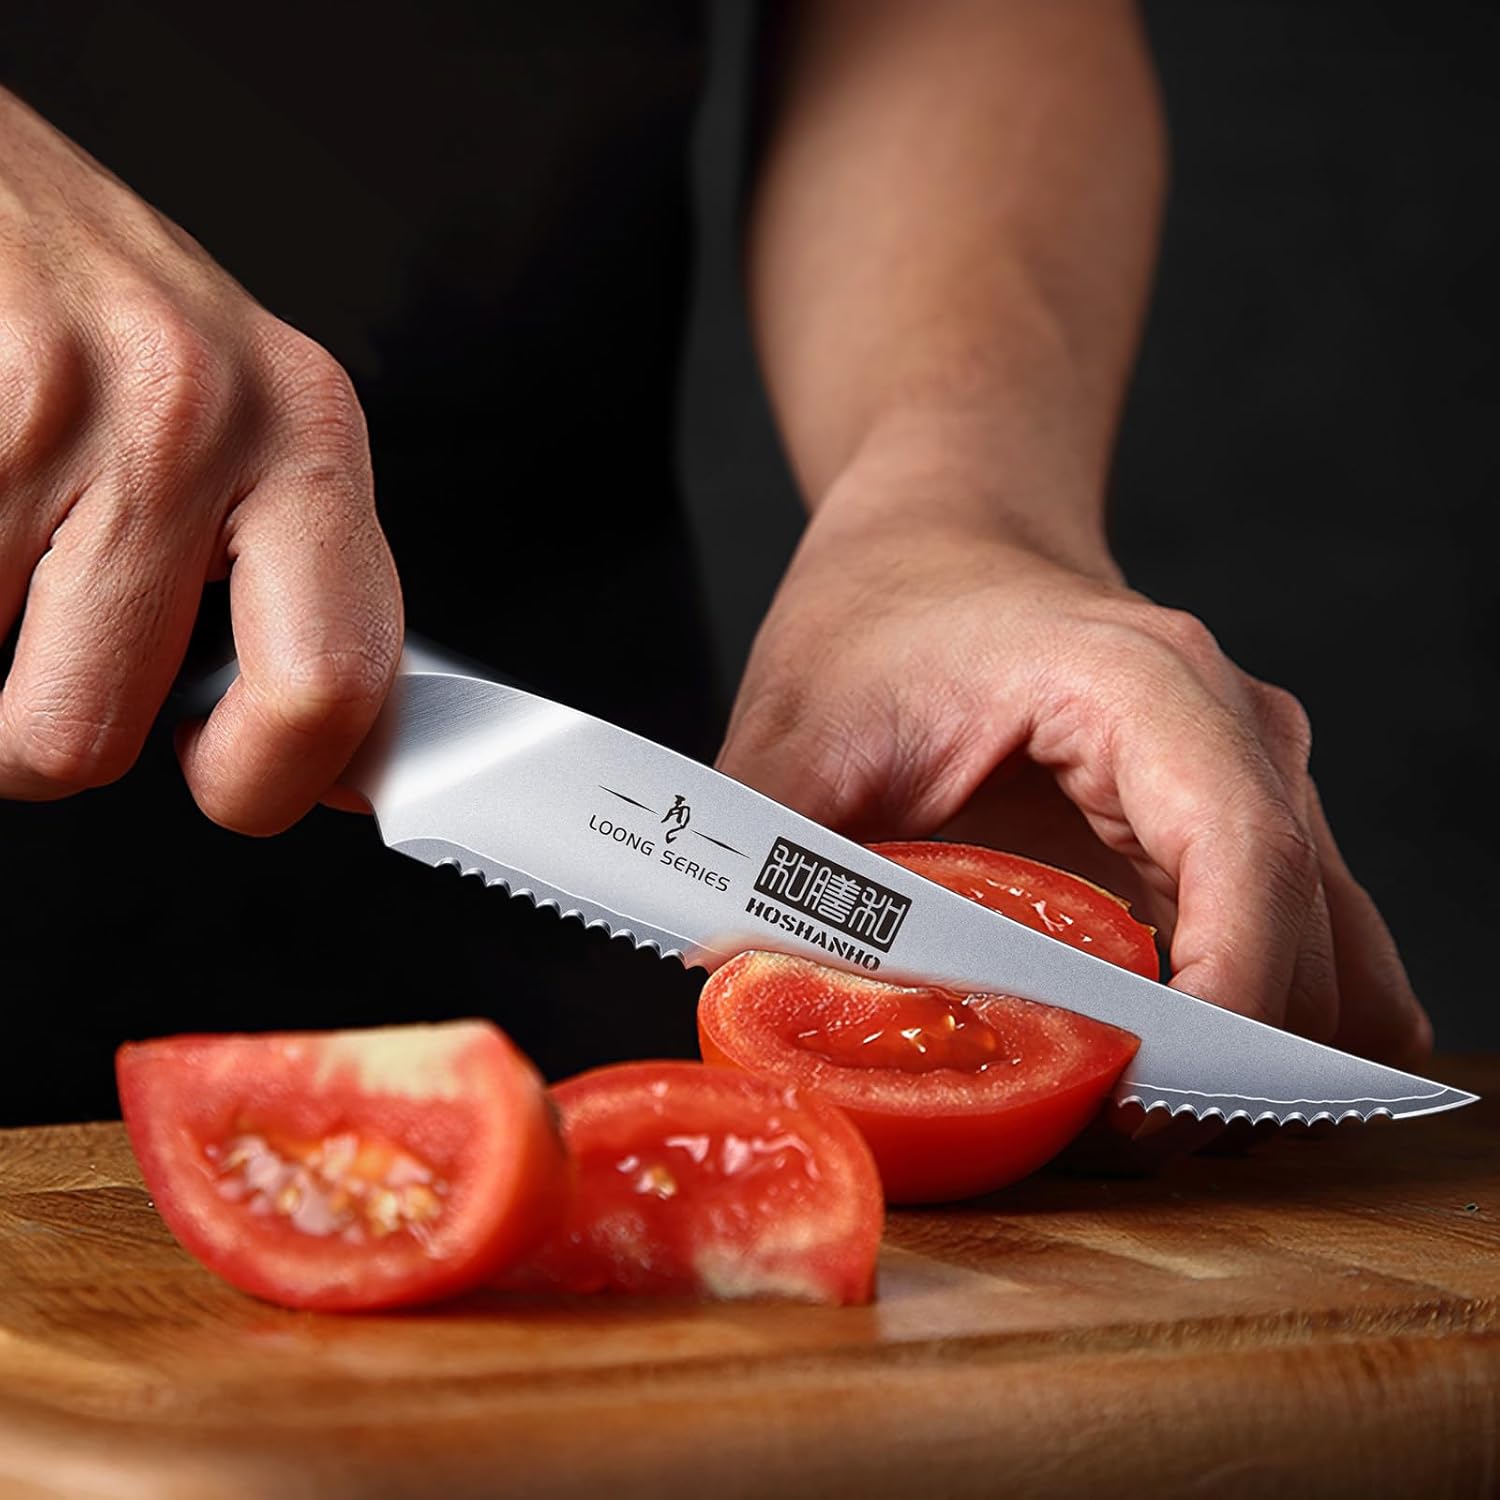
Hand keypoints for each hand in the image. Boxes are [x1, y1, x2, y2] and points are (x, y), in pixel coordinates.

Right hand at [0, 89, 400, 832]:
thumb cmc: (96, 314)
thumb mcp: (241, 431)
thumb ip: (288, 588)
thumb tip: (339, 764)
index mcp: (308, 438)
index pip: (336, 685)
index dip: (267, 781)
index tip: (229, 782)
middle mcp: (196, 417)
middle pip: (94, 734)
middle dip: (52, 744)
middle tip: (50, 668)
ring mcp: (54, 411)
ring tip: (1, 549)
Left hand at [718, 466, 1431, 1067]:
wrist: (947, 530)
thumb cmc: (885, 601)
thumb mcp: (802, 722)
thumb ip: (766, 850)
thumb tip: (723, 984)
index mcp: (1144, 686)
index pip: (1244, 864)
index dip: (1220, 1007)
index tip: (1140, 1110)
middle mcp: (1236, 732)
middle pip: (1306, 937)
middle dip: (1225, 1064)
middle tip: (1102, 1138)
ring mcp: (1254, 780)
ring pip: (1326, 959)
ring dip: (1242, 1058)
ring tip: (1121, 1112)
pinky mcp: (1231, 828)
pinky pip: (1295, 947)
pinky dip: (1251, 1025)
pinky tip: (1160, 1064)